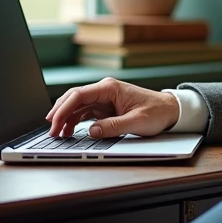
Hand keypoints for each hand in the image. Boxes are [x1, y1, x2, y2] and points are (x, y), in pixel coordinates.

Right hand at [46, 78, 179, 137]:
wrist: (170, 110)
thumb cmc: (157, 112)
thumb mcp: (136, 122)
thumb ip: (113, 127)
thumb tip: (91, 131)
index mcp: (110, 88)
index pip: (79, 95)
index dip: (63, 109)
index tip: (54, 122)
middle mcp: (105, 91)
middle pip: (74, 99)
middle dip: (59, 113)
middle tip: (51, 130)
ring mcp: (104, 99)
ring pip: (77, 106)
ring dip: (66, 118)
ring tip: (58, 133)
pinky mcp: (106, 108)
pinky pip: (85, 113)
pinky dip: (75, 121)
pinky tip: (69, 130)